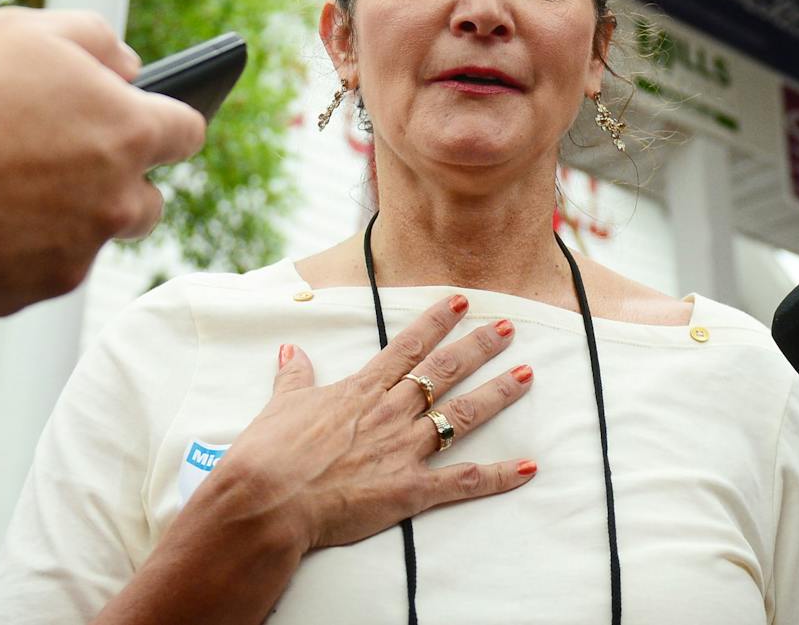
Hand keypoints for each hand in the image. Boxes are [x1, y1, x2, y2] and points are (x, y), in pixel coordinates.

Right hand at [0, 6, 203, 322]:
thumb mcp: (31, 31)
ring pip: (78, 244)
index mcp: (127, 135)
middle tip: (55, 163)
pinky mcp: (12, 300)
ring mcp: (64, 260)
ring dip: (50, 223)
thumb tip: (127, 67)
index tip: (143, 124)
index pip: (185, 134)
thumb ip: (98, 44)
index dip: (163, 125)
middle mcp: (111, 206)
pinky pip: (20, 279)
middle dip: (114, 185)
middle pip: (143, 204)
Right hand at [207, 294, 537, 552]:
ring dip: (497, 394)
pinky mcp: (411, 490)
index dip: (437, 321)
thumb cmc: (270, 452)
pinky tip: (528, 466)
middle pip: (444, 372)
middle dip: (479, 347)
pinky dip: (499, 476)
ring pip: (461, 416)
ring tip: (527, 375)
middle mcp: (391, 412)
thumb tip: (291, 350)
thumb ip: (293, 377)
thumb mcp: (281, 405)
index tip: (462, 300)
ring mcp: (405, 450)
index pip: (408, 346)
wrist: (269, 498)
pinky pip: (463, 481)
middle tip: (508, 328)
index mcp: (362, 390)